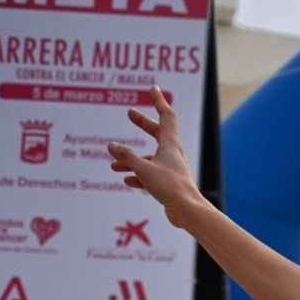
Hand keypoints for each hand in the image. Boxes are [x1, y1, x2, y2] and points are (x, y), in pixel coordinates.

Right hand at [108, 86, 204, 226]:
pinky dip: (138, 176)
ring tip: (114, 164)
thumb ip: (126, 156)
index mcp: (171, 145)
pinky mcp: (169, 184)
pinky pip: (151, 176)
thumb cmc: (170, 187)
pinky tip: (127, 180)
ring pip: (150, 158)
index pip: (166, 116)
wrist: (188, 211)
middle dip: (143, 123)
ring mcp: (171, 169)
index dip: (159, 101)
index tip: (153, 88)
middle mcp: (173, 154)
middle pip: (158, 133)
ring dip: (132, 159)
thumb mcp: (143, 169)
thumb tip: (111, 146)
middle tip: (130, 113)